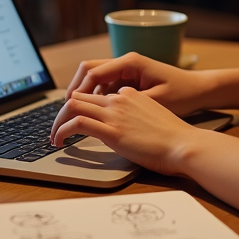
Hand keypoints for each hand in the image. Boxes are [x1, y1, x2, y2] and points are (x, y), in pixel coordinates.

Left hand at [50, 87, 206, 174]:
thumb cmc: (174, 137)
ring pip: (72, 106)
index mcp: (130, 94)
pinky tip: (59, 142)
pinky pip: (76, 124)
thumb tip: (126, 128)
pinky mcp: (111, 131)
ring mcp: (115, 113)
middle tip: (56, 128)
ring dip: (57, 121)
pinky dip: (61, 131)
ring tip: (53, 137)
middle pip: (79, 96)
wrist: (184, 144)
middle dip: (62, 112)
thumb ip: (136, 117)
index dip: (80, 106)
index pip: (96, 94)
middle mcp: (119, 99)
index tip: (74, 119)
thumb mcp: (153, 118)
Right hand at [62, 52, 212, 117]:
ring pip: (96, 79)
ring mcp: (127, 70)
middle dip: (75, 91)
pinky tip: (96, 115)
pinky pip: (106, 86)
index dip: (77, 91)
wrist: (200, 90)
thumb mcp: (154, 101)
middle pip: (89, 71)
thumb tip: (99, 109)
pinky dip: (98, 98)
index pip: (92, 72)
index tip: (67, 108)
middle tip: (66, 112)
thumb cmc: (182, 94)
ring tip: (76, 116)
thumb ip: (126, 103)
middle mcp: (125, 62)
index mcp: (130, 62)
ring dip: (85, 95)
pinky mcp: (130, 79)